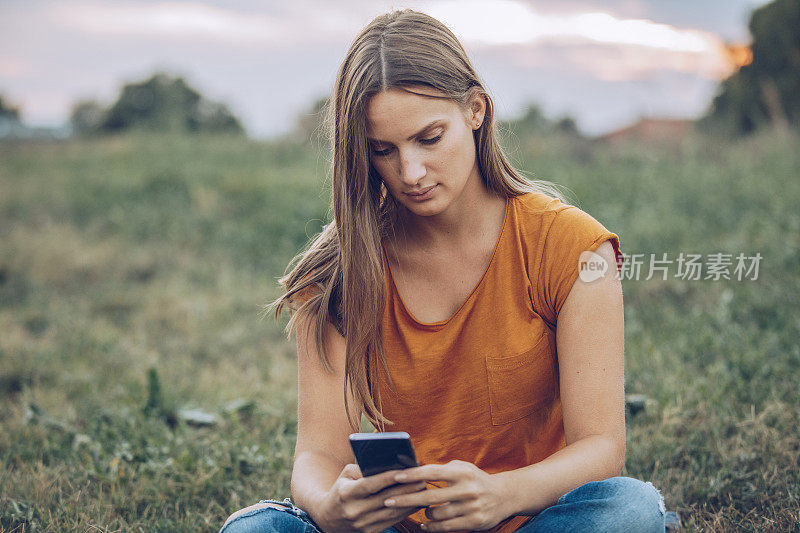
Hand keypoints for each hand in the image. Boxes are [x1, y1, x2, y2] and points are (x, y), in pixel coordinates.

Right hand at [314, 463, 427, 532]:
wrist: (328, 519)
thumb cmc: (341, 490)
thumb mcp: (346, 476)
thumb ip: (364, 468)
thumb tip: (388, 463)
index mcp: (346, 494)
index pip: (371, 485)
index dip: (389, 478)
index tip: (406, 470)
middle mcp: (354, 511)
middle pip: (385, 499)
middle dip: (406, 488)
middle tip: (422, 478)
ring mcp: (362, 524)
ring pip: (391, 512)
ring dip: (410, 501)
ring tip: (423, 490)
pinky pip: (392, 522)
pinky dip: (405, 512)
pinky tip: (416, 503)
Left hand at [382, 460, 513, 531]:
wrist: (504, 496)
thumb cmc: (475, 479)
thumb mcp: (461, 468)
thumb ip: (441, 469)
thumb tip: (412, 468)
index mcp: (462, 472)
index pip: (432, 472)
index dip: (413, 475)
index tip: (395, 477)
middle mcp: (467, 489)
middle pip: (430, 497)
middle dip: (406, 499)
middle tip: (388, 500)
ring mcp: (471, 507)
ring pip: (437, 514)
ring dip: (424, 513)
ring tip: (421, 510)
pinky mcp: (474, 522)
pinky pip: (446, 527)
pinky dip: (432, 526)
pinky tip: (424, 524)